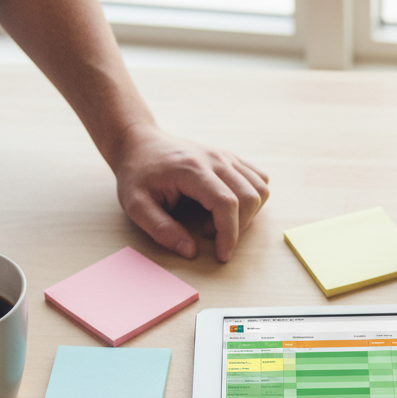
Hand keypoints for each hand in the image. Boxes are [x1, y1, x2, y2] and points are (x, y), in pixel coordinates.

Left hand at [110, 124, 269, 261]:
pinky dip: (252, 199)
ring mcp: (225, 156)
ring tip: (219, 220)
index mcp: (192, 169)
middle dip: (239, 227)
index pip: (227, 203)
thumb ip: (161, 230)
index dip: (229, 234)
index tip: (222, 254)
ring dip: (248, 213)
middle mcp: (215, 159)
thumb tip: (190, 251)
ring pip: (260, 188)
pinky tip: (230, 206)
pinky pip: (259, 179)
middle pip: (250, 197)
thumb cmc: (138, 174)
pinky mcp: (231, 158)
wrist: (139, 142)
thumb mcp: (136, 206)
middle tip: (212, 236)